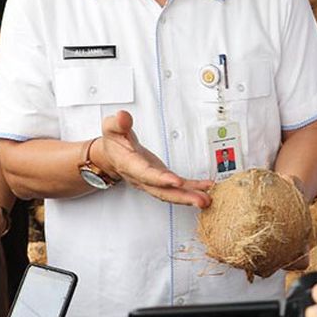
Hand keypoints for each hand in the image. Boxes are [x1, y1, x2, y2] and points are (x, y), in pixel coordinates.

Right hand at [97, 110, 211, 206]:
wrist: (111, 156)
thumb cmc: (113, 143)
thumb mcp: (111, 128)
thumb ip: (118, 123)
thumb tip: (123, 117)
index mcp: (130, 165)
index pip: (146, 174)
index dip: (161, 179)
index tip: (176, 181)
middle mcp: (142, 177)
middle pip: (163, 191)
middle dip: (182, 197)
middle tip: (200, 200)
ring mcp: (153, 181)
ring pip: (171, 193)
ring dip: (190, 197)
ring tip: (206, 199)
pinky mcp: (161, 179)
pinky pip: (178, 187)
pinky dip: (193, 188)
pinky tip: (206, 187)